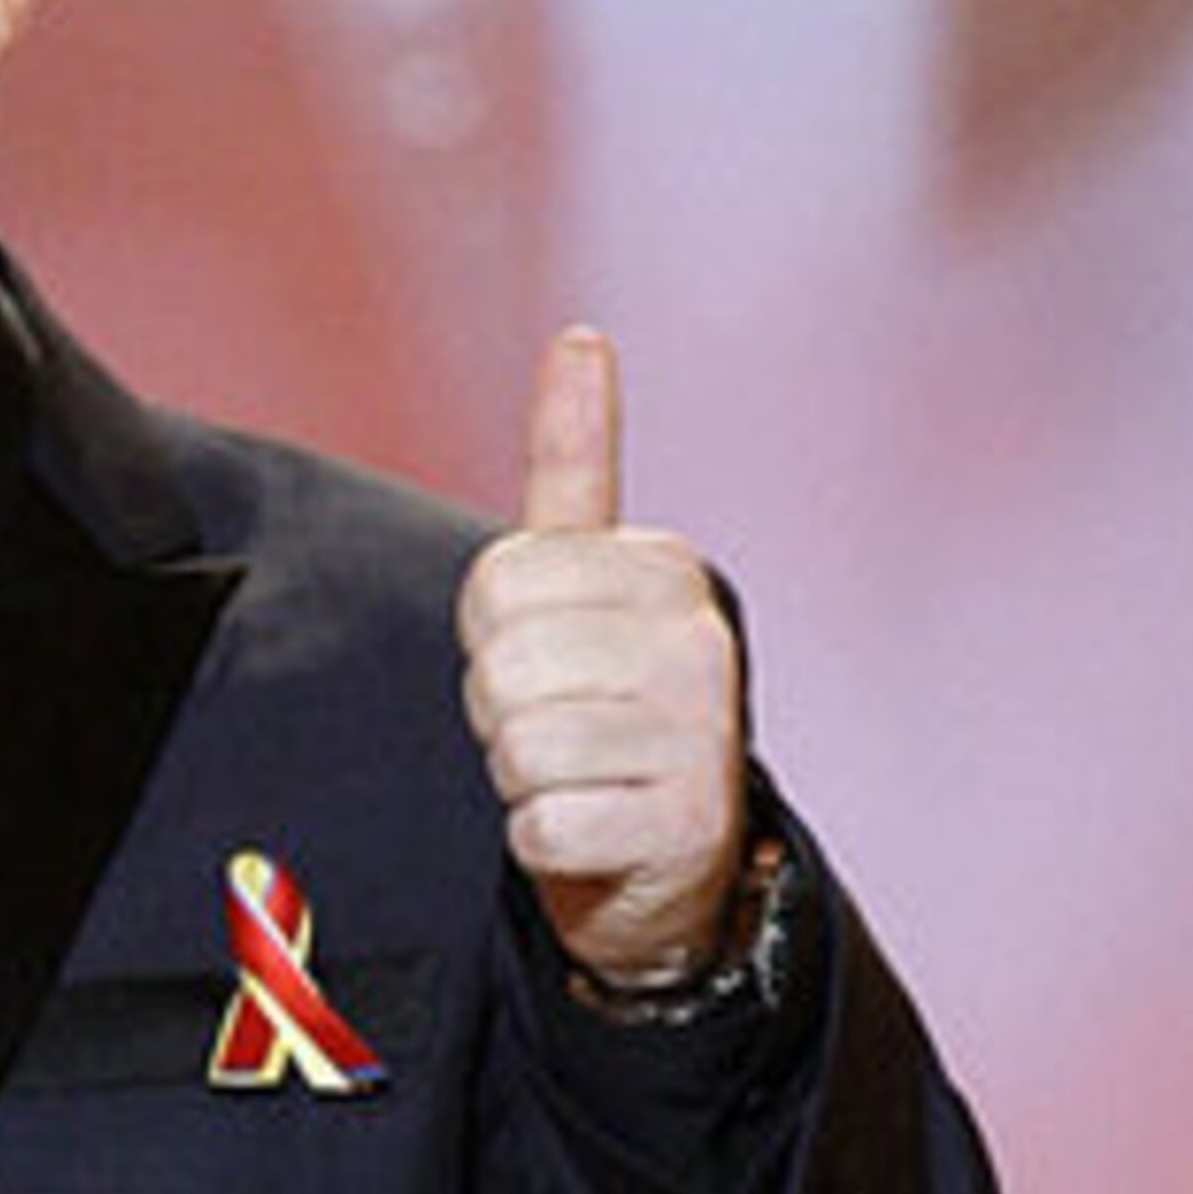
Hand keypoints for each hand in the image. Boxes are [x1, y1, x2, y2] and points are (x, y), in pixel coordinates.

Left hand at [456, 328, 748, 990]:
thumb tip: (581, 336)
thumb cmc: (599, 701)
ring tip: (577, 775)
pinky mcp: (687, 827)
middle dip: (499, 708)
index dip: (488, 635)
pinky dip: (541, 841)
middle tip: (557, 726)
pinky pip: (540, 825)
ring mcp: (704, 736)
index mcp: (665, 567)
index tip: (544, 657)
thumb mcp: (582, 580)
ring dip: (520, 776)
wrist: (662, 856)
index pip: (493, 582)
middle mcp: (701, 640)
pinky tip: (593, 831)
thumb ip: (573, 464)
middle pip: (503, 663)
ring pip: (518, 744)